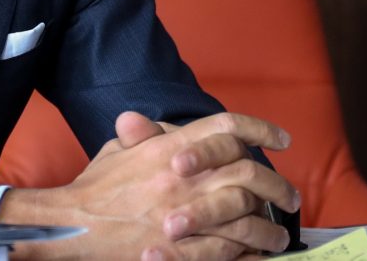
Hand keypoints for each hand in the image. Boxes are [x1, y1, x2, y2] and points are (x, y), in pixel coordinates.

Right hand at [0, 111, 298, 260]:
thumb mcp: (119, 150)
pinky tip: (257, 254)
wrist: (75, 224)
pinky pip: (230, 250)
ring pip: (247, 218)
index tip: (281, 139)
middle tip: (290, 196)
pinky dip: (249, 253)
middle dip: (277, 185)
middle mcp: (182, 177)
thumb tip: (151, 119)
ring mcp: (185, 214)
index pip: (226, 127)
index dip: (259, 129)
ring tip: (278, 234)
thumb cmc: (97, 187)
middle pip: (248, 173)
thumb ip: (146, 136)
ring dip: (269, 227)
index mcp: (169, 148)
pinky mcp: (184, 249)